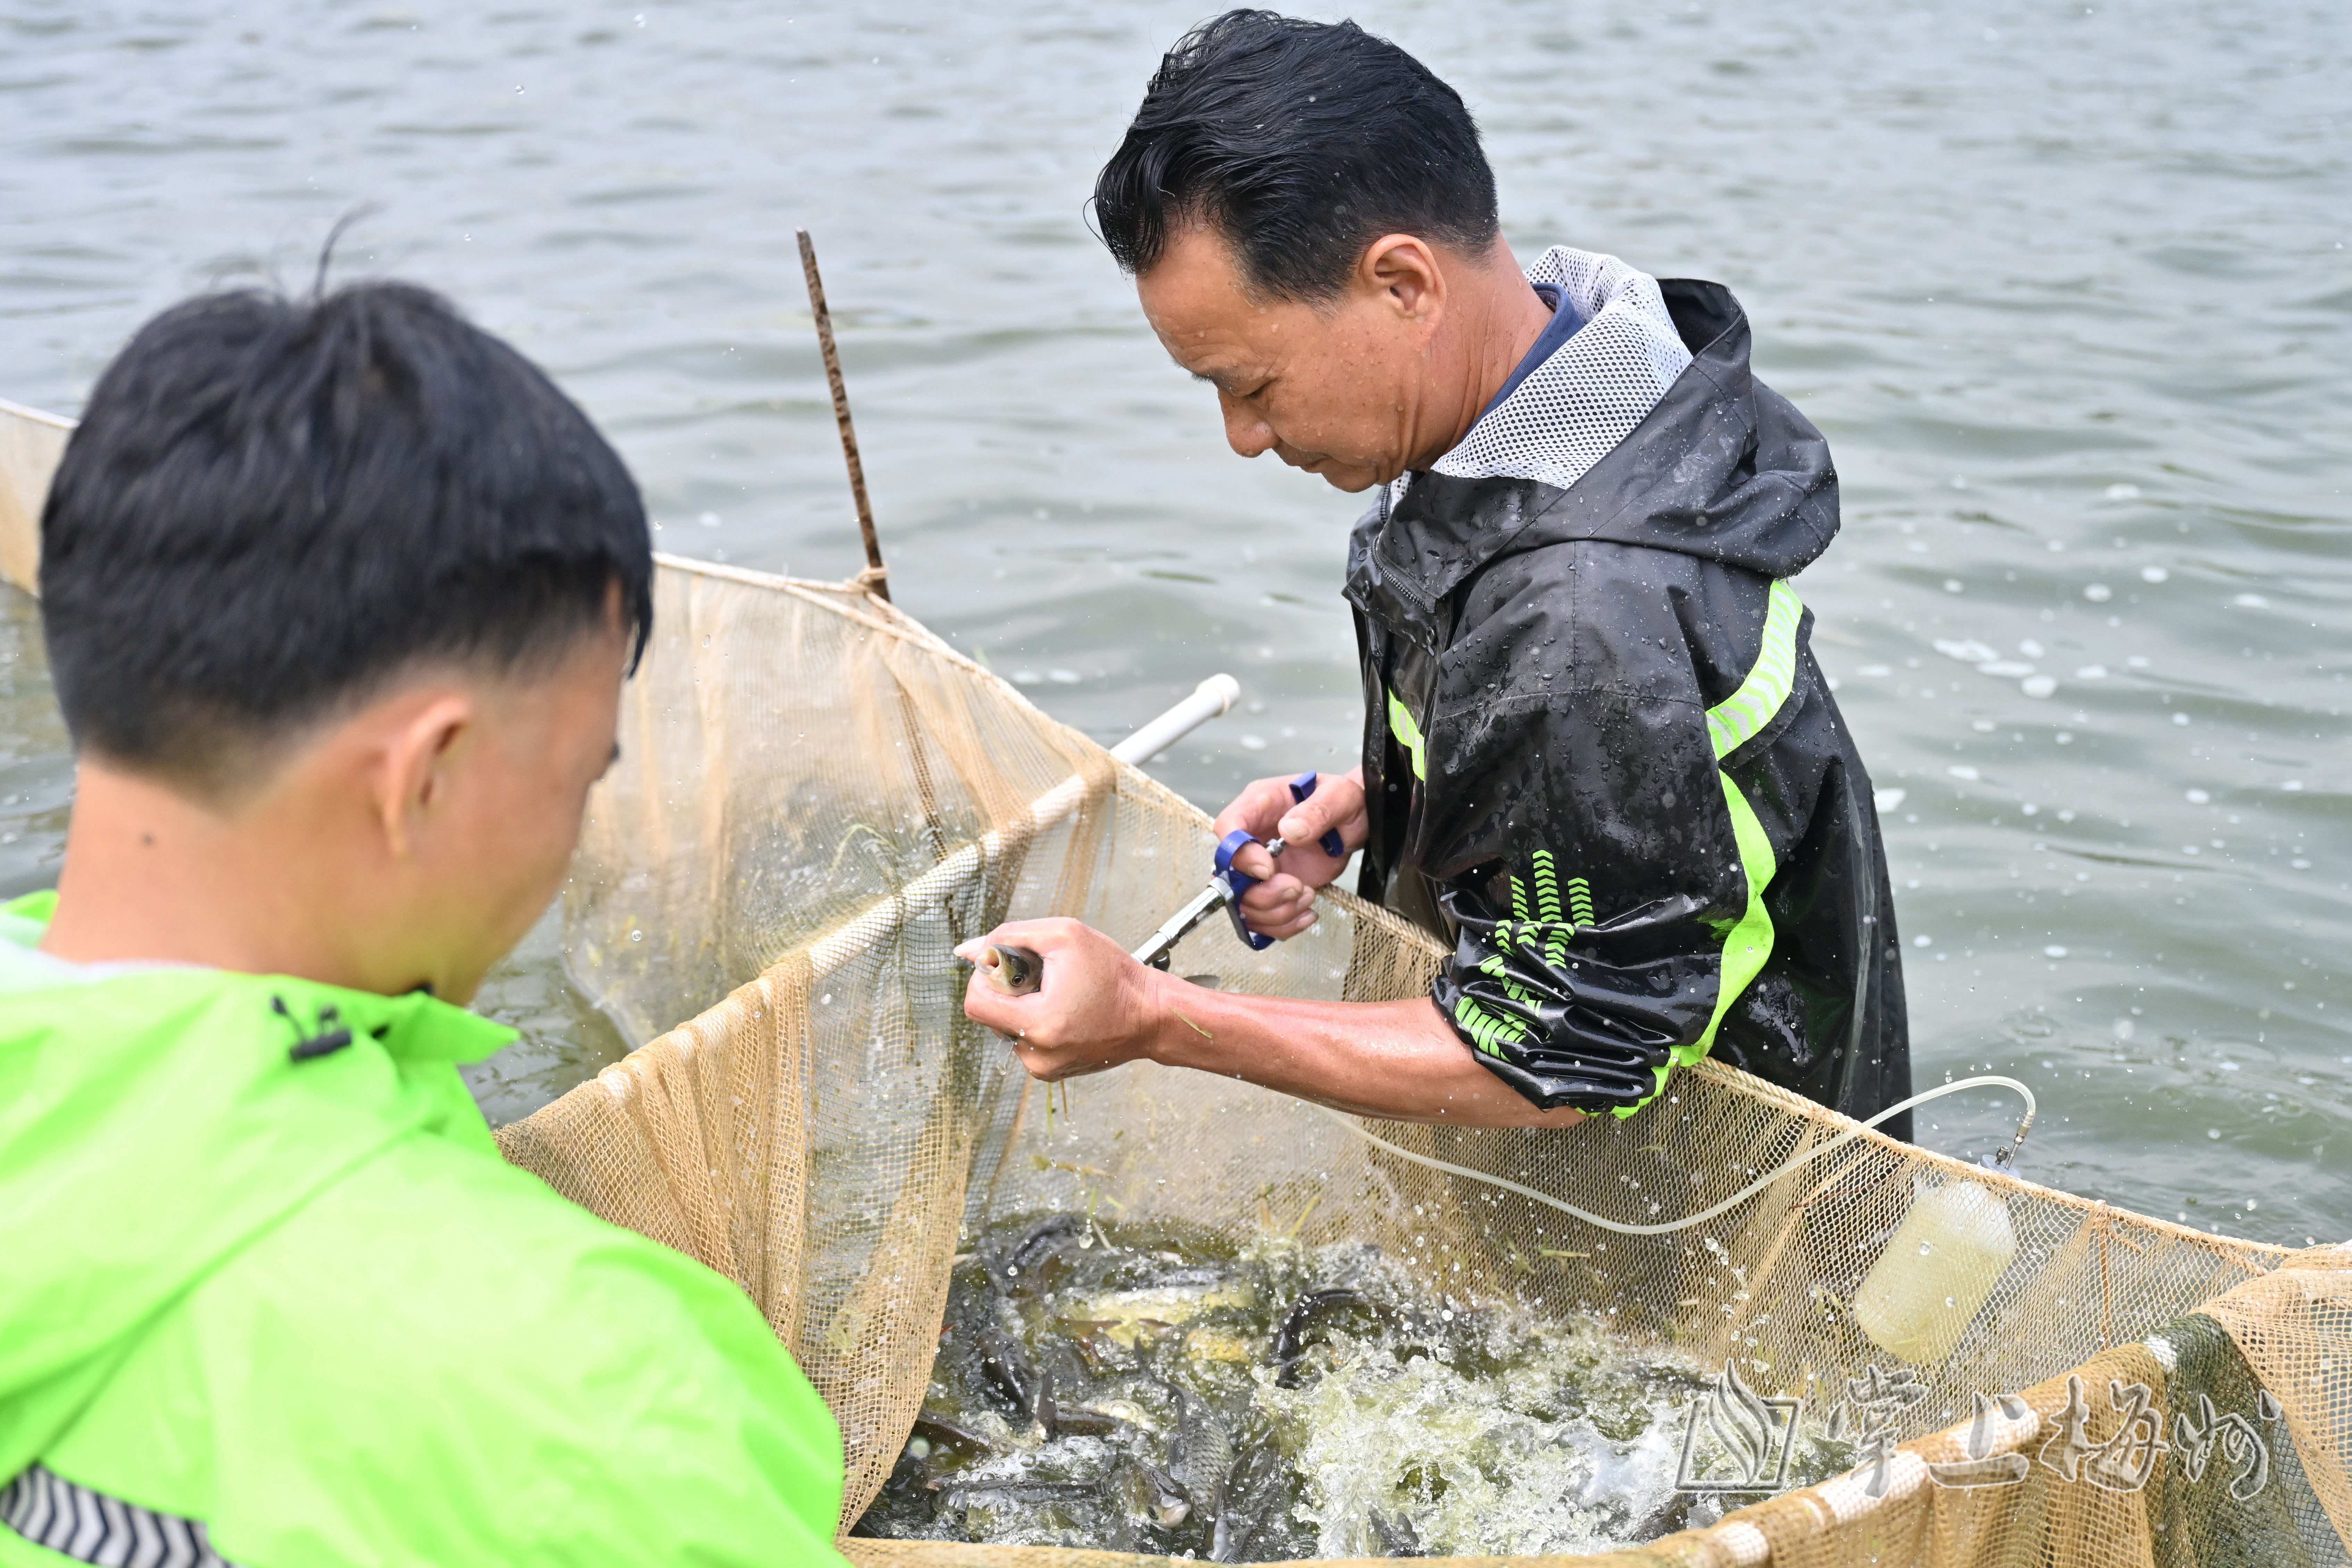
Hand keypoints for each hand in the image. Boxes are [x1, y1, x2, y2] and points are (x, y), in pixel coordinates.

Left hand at [956, 918, 1167, 1081]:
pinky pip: (1023, 1039)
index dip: (986, 975)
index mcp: (1038, 1024)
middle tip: (1045, 975)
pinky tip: (1063, 1009)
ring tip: (1059, 993)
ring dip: (1021, 1003)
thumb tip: (966, 951)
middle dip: (1008, 987)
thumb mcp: (1064, 936)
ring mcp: (1042, 1068)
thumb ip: (1010, 936)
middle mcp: (1036, 1055)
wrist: (1151, 1015)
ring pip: (1004, 1026)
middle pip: (989, 1013)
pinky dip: (1034, 1019)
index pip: (974, 1001)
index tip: (1013, 963)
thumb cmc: (1115, 976)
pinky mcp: (1050, 1071)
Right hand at [1209, 767, 1367, 939]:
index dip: (1239, 855)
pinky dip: (1283, 925)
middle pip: (1230, 876)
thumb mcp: (1339, 797)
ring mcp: (1260, 869)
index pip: (1227, 828)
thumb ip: (1317, 810)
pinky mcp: (1273, 891)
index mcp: (1259, 806)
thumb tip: (1289, 831)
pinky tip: (1308, 913)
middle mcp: (1252, 839)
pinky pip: (1263, 919)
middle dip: (1263, 893)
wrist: (1356, 823)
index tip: (1269, 870)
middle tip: (1298, 887)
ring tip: (1308, 896)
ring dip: (1276, 912)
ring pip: (1245, 904)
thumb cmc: (1344, 803)